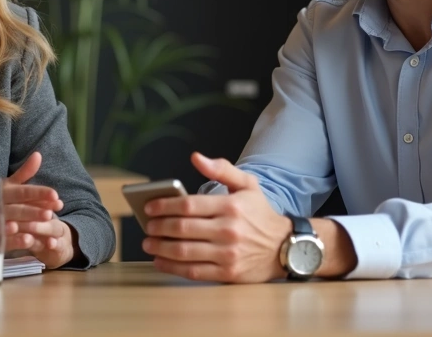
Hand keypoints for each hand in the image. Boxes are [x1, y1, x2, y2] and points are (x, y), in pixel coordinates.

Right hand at [3, 151, 74, 268]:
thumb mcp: (5, 186)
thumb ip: (23, 173)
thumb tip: (38, 154)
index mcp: (1, 191)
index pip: (22, 192)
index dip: (38, 193)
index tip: (55, 195)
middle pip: (18, 208)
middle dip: (35, 210)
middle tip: (51, 213)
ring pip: (12, 223)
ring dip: (27, 224)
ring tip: (43, 225)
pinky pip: (4, 240)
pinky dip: (15, 240)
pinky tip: (28, 240)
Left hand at [141, 152, 290, 282]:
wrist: (285, 246)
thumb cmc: (261, 214)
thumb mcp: (247, 185)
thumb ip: (221, 169)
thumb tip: (196, 157)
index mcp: (230, 206)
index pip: (188, 205)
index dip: (164, 206)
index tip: (149, 206)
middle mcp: (228, 230)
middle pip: (182, 228)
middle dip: (158, 227)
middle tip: (147, 226)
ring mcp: (227, 254)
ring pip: (184, 251)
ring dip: (160, 247)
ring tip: (149, 243)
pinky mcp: (227, 273)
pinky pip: (193, 271)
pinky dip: (172, 267)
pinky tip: (160, 261)